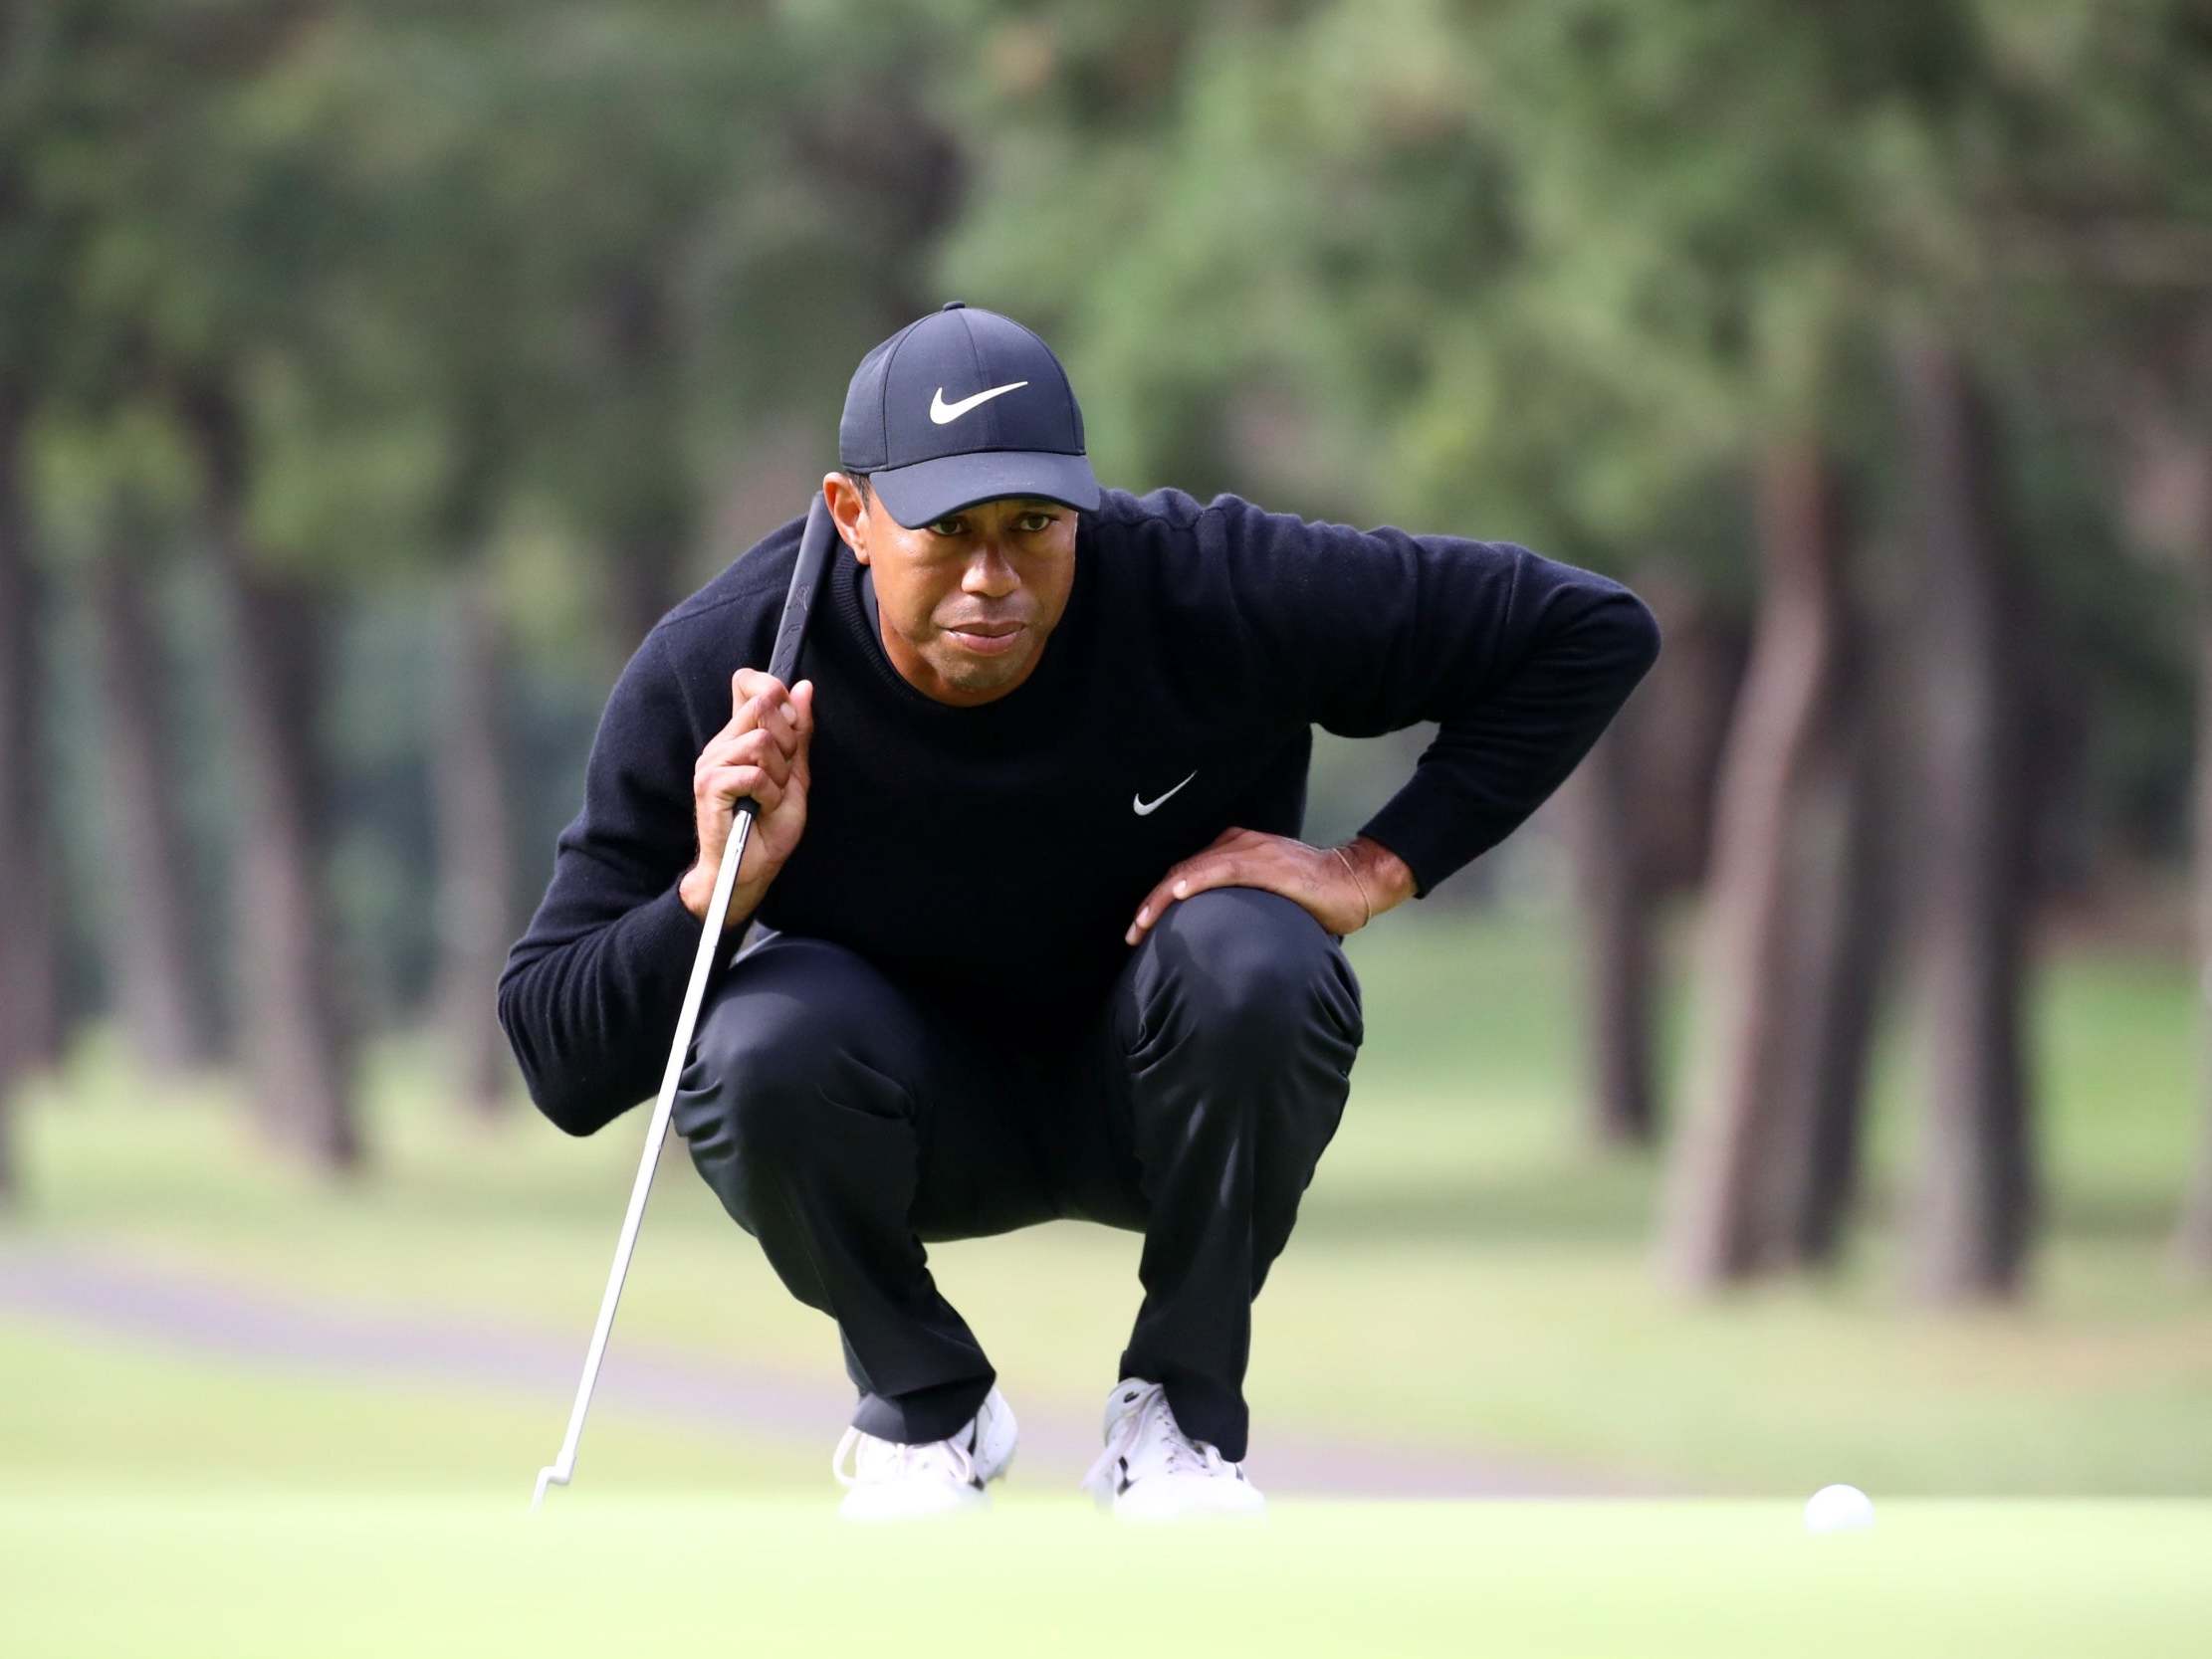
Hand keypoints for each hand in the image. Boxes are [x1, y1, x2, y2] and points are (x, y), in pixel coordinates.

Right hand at [679, 670, 815, 929]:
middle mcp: (721, 743)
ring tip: (772, 796)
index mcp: (738, 736)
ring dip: (780, 773)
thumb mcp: (795, 773)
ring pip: (763, 740)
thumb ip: (799, 732)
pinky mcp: (710, 784)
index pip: (748, 682)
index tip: (790, 724)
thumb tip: (803, 687)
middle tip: (783, 774)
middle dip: (788, 739)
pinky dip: (770, 794)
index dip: (775, 690)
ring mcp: (712, 762)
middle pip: (763, 704)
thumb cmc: (770, 825)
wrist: (751, 868)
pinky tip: (763, 808)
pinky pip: (755, 773)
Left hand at [1123, 829, 1414, 946]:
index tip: (1142, 927)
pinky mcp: (1265, 862)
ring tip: (1142, 923)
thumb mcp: (1268, 898)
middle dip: (1152, 902)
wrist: (1353, 881)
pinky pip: (1222, 868)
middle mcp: (1237, 845)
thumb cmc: (1315, 895)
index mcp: (1236, 851)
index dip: (1159, 899)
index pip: (1186, 873)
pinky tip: (1177, 894)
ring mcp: (1250, 851)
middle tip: (1133, 933)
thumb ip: (1241, 907)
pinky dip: (1196, 880)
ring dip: (1162, 897)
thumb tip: (1219, 940)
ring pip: (1192, 870)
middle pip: (1181, 871)